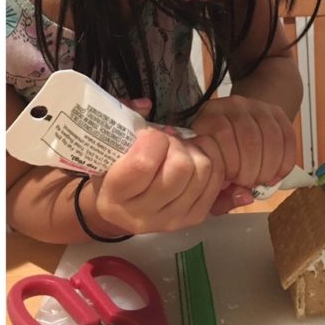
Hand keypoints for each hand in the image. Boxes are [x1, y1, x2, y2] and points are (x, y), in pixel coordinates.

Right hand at [92, 127, 225, 234]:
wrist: (121, 208)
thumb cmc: (113, 171)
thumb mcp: (107, 149)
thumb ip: (122, 121)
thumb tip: (146, 104)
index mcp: (115, 197)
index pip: (144, 162)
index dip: (153, 139)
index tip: (148, 134)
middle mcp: (143, 215)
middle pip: (180, 167)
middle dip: (177, 144)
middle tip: (168, 141)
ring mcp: (172, 220)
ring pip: (203, 170)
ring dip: (196, 150)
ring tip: (180, 149)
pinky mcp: (195, 218)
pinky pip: (216, 180)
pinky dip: (211, 162)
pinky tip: (194, 159)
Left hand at [189, 94, 296, 191]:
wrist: (233, 126)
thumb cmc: (217, 157)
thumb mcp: (209, 175)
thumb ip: (220, 194)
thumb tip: (245, 196)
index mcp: (207, 118)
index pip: (222, 136)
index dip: (231, 164)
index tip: (232, 182)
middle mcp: (231, 106)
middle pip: (249, 138)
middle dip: (252, 169)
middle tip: (248, 183)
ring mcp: (256, 106)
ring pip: (271, 137)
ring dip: (269, 166)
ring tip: (261, 179)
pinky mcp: (276, 111)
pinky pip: (288, 136)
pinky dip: (285, 160)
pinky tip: (276, 173)